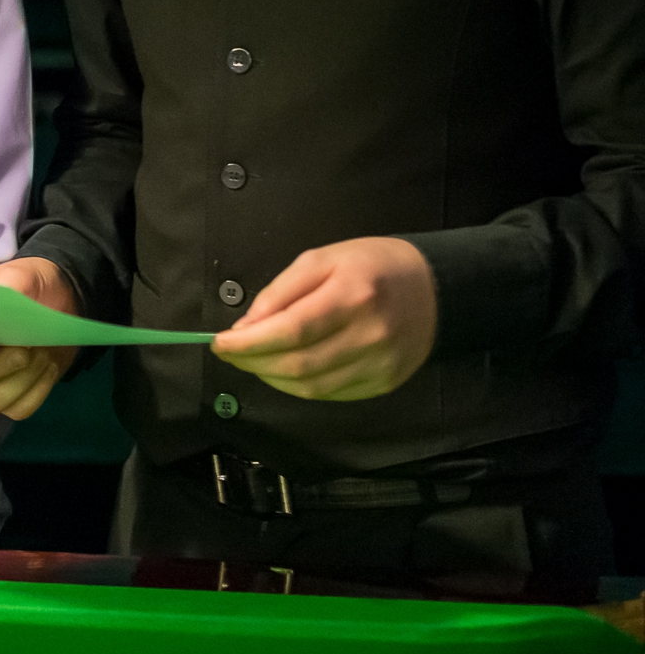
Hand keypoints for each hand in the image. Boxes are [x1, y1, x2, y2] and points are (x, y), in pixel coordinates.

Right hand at [0, 257, 80, 418]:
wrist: (58, 301)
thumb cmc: (29, 285)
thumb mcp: (20, 276)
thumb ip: (10, 287)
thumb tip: (3, 317)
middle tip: (25, 350)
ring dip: (21, 382)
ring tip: (42, 356)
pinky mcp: (13, 395)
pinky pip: (17, 409)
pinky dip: (36, 392)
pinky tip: (48, 368)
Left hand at [212, 236, 436, 399]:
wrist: (434, 289)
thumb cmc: (370, 266)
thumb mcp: (321, 259)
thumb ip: (280, 292)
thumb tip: (245, 327)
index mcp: (352, 296)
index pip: (290, 331)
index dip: (249, 343)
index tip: (219, 343)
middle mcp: (370, 335)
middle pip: (298, 364)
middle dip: (252, 362)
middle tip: (230, 353)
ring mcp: (381, 364)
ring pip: (311, 387)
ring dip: (271, 378)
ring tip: (253, 361)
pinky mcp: (385, 383)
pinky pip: (330, 394)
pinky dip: (299, 386)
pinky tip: (284, 371)